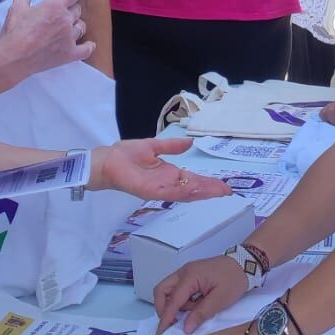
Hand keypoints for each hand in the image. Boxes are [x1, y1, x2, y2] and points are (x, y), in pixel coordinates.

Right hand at [0, 0, 93, 72]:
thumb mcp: (17, 6)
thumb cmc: (15, 31)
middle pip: (77, 10)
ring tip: (69, 27)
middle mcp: (66, 20)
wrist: (13, 57)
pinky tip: (88, 45)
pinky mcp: (69, 54)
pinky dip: (88, 46)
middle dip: (71, 8)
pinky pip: (86, 49)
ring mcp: (69, 38)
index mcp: (55, 5)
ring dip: (76, 24)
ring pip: (81, 26)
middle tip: (62, 12)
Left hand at [91, 139, 232, 201]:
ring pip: (184, 192)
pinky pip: (167, 192)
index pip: (192, 179)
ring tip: (217, 192)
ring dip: (200, 192)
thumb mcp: (153, 146)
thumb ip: (171, 146)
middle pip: (192, 188)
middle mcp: (167, 183)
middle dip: (209, 190)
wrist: (107, 161)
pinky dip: (180, 192)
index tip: (224, 185)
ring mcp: (159, 188)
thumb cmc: (126, 155)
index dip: (208, 182)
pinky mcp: (149, 190)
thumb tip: (189, 142)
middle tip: (227, 192)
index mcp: (169, 173)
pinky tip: (193, 190)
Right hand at [152, 252, 251, 334]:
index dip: (165, 318)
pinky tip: (196, 304)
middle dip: (164, 308)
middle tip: (174, 322)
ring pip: (168, 290)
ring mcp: (186, 272)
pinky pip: (177, 289)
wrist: (245, 264)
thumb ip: (201, 314)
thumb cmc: (234, 280)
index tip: (161, 333)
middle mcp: (183, 272)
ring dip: (175, 304)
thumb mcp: (220, 300)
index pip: (172, 300)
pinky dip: (181, 300)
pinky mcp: (190, 275)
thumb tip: (185, 328)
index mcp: (190, 276)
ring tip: (195, 310)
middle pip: (161, 291)